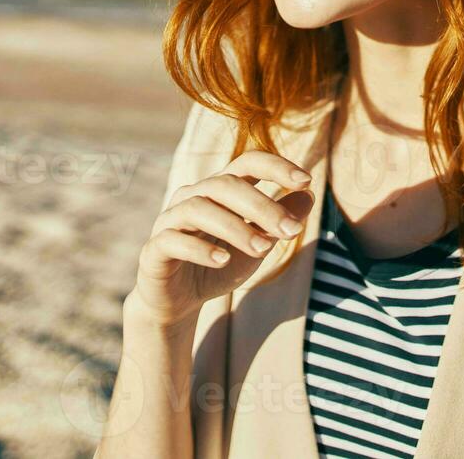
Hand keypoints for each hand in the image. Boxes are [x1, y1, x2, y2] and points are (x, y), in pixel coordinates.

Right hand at [129, 149, 314, 329]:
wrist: (179, 300)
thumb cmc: (221, 262)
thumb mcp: (259, 242)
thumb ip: (279, 219)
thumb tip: (308, 195)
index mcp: (221, 189)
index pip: (247, 162)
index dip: (276, 166)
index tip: (306, 180)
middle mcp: (194, 196)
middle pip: (226, 185)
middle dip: (263, 207)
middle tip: (291, 231)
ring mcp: (171, 219)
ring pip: (199, 208)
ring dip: (236, 228)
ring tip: (263, 249)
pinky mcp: (154, 248)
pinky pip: (173, 239)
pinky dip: (200, 248)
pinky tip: (222, 260)